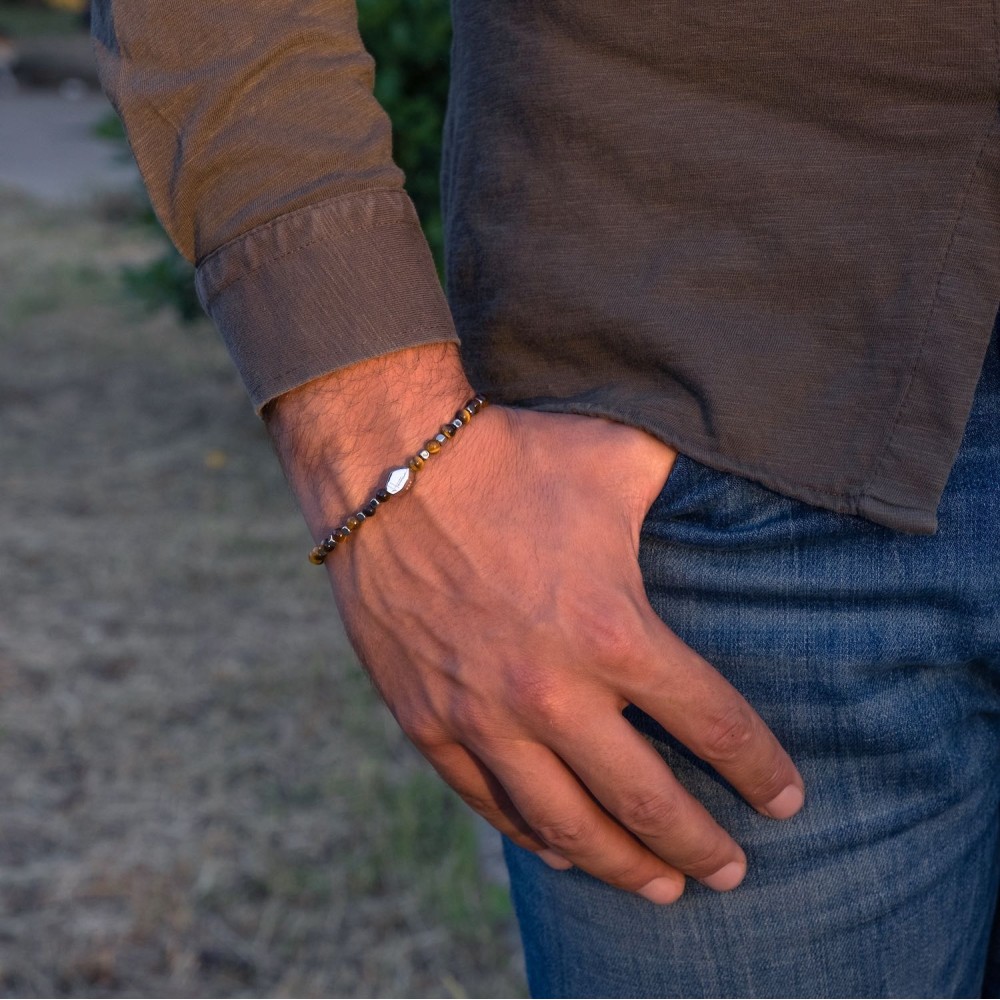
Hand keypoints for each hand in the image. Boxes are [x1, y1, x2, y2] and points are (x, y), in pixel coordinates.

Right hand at [268, 345, 803, 902]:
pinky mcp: (428, 721)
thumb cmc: (511, 457)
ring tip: (664, 888)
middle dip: (703, 846)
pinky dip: (534, 836)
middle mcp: (552, 693)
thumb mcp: (617, 457)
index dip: (760, 772)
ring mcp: (483, 716)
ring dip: (624, 867)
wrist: (389, 468)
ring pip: (568, 825)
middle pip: (648, 802)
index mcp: (612, 632)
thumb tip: (744, 469)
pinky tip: (562, 851)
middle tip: (734, 872)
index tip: (785, 800)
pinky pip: (489, 802)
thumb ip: (687, 482)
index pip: (713, 727)